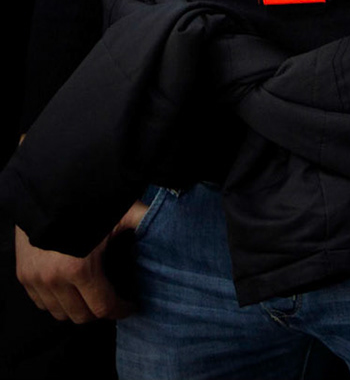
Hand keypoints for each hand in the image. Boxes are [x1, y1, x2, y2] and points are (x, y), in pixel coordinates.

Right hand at [16, 200, 147, 323]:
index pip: (102, 307)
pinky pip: (40, 303)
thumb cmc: (87, 202)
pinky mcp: (23, 276)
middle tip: (113, 301)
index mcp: (79, 269)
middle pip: (80, 316)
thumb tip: (168, 224)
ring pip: (58, 313)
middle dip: (100, 311)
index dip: (121, 310)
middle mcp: (53, 280)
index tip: (131, 306)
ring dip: (77, 309)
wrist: (46, 192)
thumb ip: (143, 220)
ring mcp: (35, 280)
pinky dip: (56, 302)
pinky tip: (71, 291)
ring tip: (93, 296)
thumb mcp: (119, 212)